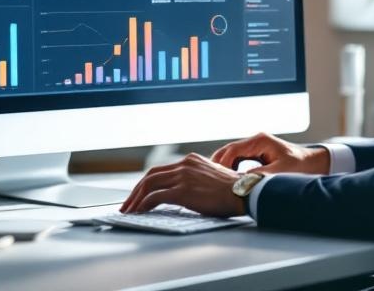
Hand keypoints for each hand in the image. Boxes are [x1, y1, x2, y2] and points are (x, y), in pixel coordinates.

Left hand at [120, 153, 243, 215]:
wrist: (245, 192)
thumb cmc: (233, 191)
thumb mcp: (212, 178)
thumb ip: (196, 180)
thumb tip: (185, 194)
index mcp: (190, 161)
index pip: (161, 170)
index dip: (147, 183)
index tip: (139, 194)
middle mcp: (184, 165)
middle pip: (150, 175)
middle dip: (136, 191)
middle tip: (128, 204)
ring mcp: (183, 176)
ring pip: (149, 185)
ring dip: (136, 199)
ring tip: (129, 211)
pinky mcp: (183, 190)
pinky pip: (156, 197)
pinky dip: (144, 204)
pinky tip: (140, 212)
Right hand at [211, 132, 330, 174]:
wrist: (315, 163)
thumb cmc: (300, 167)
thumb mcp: (279, 172)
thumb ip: (259, 176)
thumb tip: (239, 183)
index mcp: (260, 141)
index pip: (233, 150)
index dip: (222, 164)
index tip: (217, 178)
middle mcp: (255, 141)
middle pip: (228, 151)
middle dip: (218, 164)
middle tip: (209, 180)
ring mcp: (255, 147)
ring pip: (231, 155)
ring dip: (223, 167)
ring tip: (215, 181)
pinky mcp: (257, 154)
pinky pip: (238, 160)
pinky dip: (231, 168)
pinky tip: (227, 180)